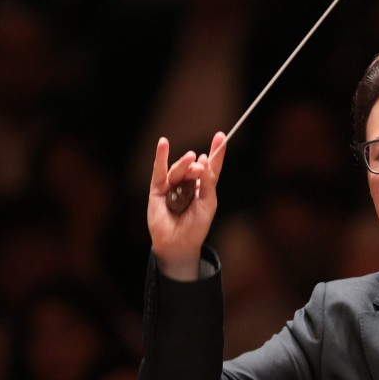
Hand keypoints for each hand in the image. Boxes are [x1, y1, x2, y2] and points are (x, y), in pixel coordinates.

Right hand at [147, 132, 225, 279]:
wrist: (179, 242)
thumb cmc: (196, 226)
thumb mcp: (208, 204)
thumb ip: (207, 183)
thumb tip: (203, 161)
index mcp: (203, 188)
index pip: (210, 167)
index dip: (216, 153)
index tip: (220, 137)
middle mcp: (188, 184)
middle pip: (193, 167)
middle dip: (197, 165)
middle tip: (199, 166)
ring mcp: (172, 186)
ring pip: (178, 169)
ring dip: (184, 164)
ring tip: (190, 161)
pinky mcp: (158, 189)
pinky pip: (159, 171)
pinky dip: (161, 157)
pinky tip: (163, 143)